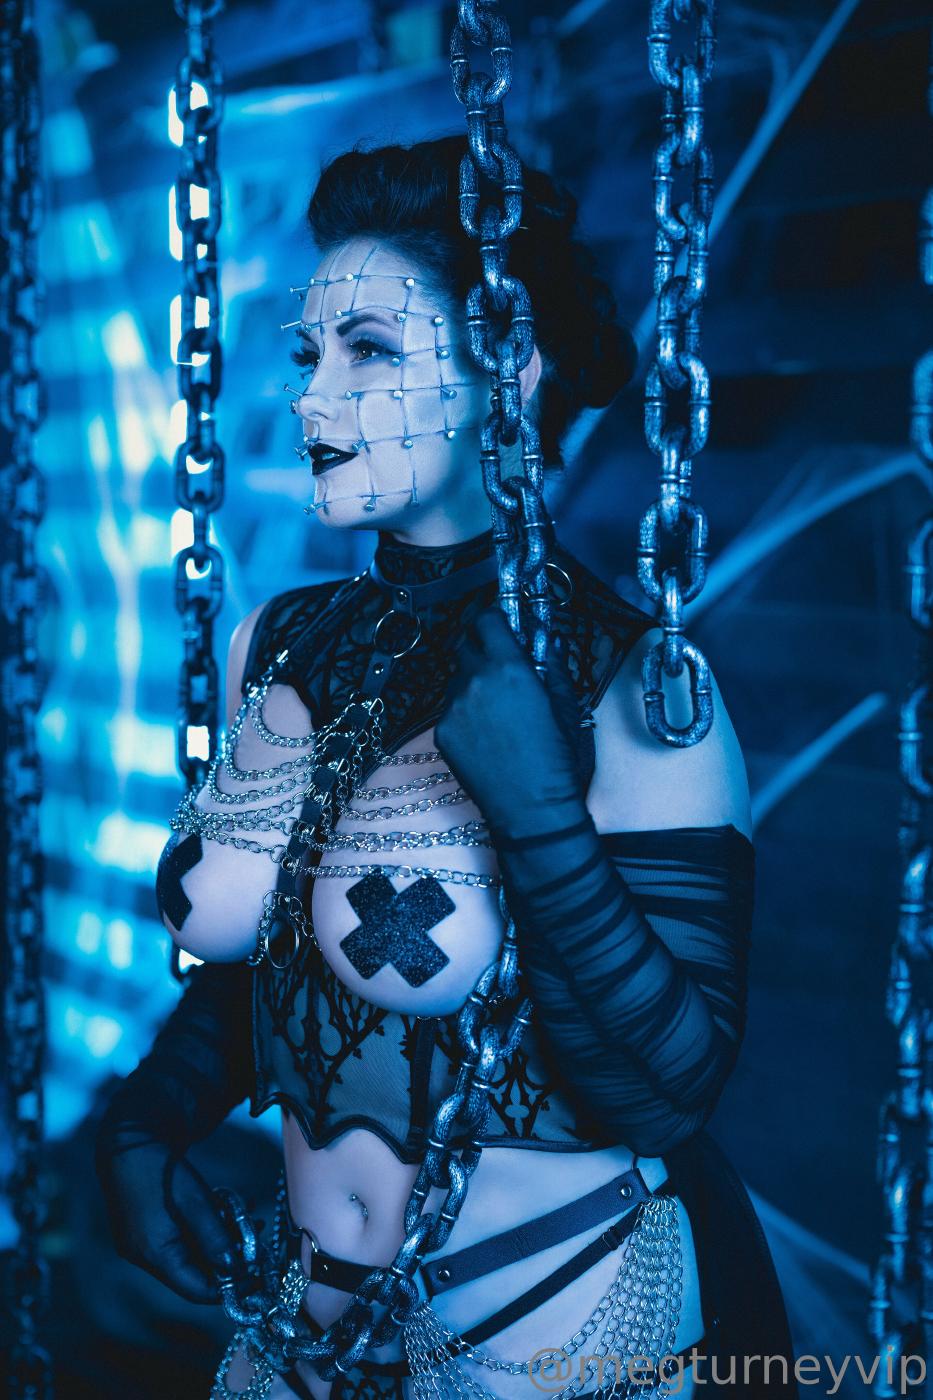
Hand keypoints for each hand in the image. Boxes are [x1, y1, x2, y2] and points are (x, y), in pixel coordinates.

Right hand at [96, 1129, 239, 1303]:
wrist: (127, 1140)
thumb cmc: (160, 1167)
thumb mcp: (194, 1200)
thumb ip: (214, 1237)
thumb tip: (234, 1269)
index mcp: (153, 1253)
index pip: (195, 1290)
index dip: (228, 1287)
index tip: (255, 1277)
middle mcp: (143, 1255)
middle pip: (193, 1273)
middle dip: (227, 1260)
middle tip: (256, 1244)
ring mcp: (141, 1244)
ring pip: (188, 1255)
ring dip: (218, 1242)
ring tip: (248, 1223)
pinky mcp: (143, 1230)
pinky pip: (178, 1241)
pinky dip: (203, 1232)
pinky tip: (226, 1212)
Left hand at [435, 607, 589, 842]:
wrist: (532, 808)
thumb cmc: (557, 758)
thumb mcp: (567, 706)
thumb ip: (552, 665)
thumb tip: (549, 640)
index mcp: (509, 667)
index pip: (486, 619)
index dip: (494, 618)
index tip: (502, 624)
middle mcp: (475, 681)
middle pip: (464, 644)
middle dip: (480, 647)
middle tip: (497, 663)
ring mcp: (453, 708)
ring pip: (456, 679)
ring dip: (472, 683)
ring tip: (496, 709)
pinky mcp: (442, 733)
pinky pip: (450, 711)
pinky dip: (465, 714)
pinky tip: (486, 735)